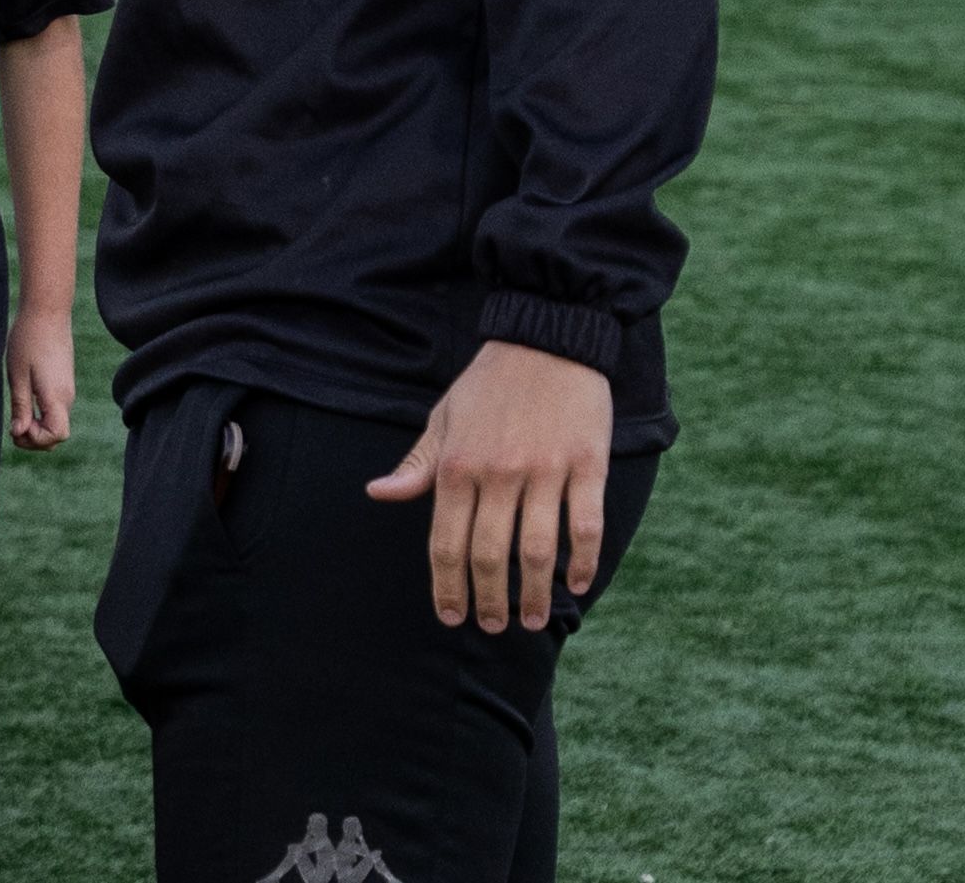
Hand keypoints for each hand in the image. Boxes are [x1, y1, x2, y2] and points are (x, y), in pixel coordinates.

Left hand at [6, 305, 73, 450]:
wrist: (47, 311)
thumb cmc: (28, 339)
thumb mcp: (18, 375)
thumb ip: (21, 406)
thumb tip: (19, 433)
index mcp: (56, 396)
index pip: (57, 435)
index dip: (37, 440)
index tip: (18, 425)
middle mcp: (66, 397)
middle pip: (57, 434)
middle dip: (34, 438)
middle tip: (12, 425)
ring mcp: (67, 390)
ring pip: (56, 423)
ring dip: (37, 426)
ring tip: (17, 414)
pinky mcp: (63, 383)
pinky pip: (55, 411)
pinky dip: (41, 415)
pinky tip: (25, 401)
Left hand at [365, 339, 612, 632]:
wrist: (546, 338)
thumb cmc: (488, 384)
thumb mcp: (442, 418)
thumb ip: (417, 465)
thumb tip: (377, 493)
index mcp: (457, 465)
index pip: (445, 542)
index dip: (447, 586)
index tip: (451, 616)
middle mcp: (498, 473)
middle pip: (490, 556)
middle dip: (488, 599)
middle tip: (491, 626)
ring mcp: (546, 471)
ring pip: (538, 551)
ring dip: (533, 594)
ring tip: (529, 620)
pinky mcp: (587, 464)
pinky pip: (587, 526)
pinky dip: (583, 562)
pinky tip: (576, 585)